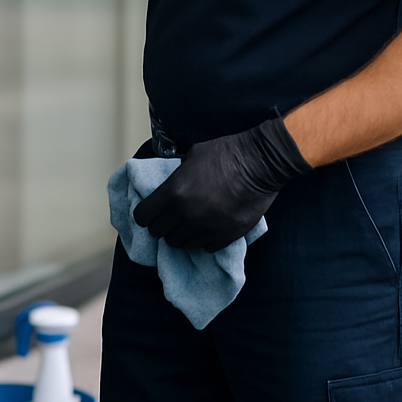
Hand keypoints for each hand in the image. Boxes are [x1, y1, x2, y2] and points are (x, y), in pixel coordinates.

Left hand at [133, 117, 311, 251]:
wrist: (259, 164)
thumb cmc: (224, 154)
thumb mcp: (190, 157)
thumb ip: (176, 176)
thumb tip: (170, 185)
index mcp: (173, 192)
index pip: (143, 216)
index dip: (145, 214)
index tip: (150, 211)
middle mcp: (186, 214)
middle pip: (159, 233)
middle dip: (161, 224)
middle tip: (169, 217)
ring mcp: (206, 228)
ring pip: (180, 243)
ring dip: (181, 234)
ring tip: (188, 222)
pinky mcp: (225, 237)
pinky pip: (204, 247)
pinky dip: (203, 239)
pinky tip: (207, 226)